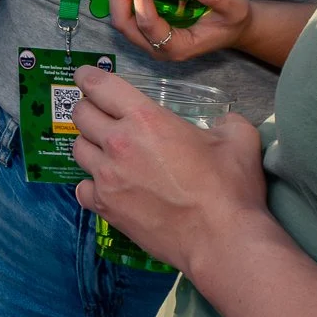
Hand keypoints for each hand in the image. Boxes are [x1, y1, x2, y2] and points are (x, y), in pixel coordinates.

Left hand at [69, 67, 265, 270]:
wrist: (221, 240)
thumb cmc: (230, 187)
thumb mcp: (238, 139)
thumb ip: (227, 121)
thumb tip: (223, 122)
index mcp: (145, 118)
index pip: (99, 86)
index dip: (89, 77)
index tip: (86, 76)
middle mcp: (118, 143)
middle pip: (81, 115)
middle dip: (88, 108)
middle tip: (100, 113)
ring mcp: (107, 178)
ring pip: (78, 149)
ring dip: (89, 144)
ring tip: (106, 150)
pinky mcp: (105, 208)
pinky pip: (82, 188)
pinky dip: (90, 184)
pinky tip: (107, 185)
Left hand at [107, 0, 250, 60]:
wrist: (234, 29)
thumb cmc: (233, 20)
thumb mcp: (232, 6)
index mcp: (177, 47)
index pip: (148, 24)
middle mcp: (157, 47)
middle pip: (125, 23)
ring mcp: (148, 40)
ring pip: (121, 17)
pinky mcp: (146, 29)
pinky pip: (126, 12)